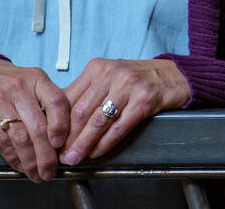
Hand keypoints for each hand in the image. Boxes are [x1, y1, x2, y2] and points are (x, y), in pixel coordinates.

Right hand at [0, 57, 70, 181]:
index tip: (61, 144)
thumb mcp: (30, 80)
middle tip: (50, 171)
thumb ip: (47, 100)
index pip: (57, 102)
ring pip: (20, 137)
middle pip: (38, 126)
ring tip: (36, 174)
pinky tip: (18, 166)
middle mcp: (19, 87)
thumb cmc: (6, 80)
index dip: (62, 126)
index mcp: (36, 78)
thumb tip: (67, 132)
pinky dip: (12, 157)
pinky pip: (0, 140)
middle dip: (46, 155)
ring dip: (30, 161)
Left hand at [59, 58, 190, 165]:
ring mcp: (128, 86)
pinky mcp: (144, 100)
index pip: (70, 97)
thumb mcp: (109, 77)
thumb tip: (59, 119)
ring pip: (98, 120)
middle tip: (61, 154)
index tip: (52, 138)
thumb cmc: (137, 79)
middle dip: (68, 137)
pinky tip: (97, 152)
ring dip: (83, 143)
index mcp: (97, 68)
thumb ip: (87, 92)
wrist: (172, 76)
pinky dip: (105, 143)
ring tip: (75, 157)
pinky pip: (119, 127)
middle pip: (81, 111)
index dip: (58, 122)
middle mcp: (111, 74)